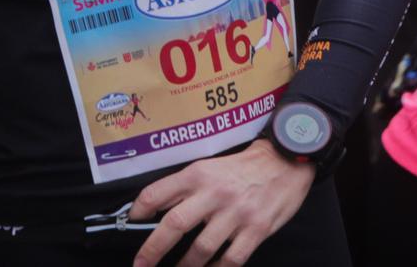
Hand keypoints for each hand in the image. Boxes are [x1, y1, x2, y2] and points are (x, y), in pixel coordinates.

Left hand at [129, 140, 314, 266]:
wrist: (285, 161)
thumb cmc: (243, 167)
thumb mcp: (209, 167)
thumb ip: (184, 187)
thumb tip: (156, 210)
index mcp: (198, 174)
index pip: (158, 192)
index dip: (139, 210)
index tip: (131, 224)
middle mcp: (215, 193)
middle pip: (174, 225)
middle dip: (152, 250)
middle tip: (141, 265)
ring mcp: (236, 214)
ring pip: (201, 249)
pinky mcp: (256, 230)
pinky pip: (230, 259)